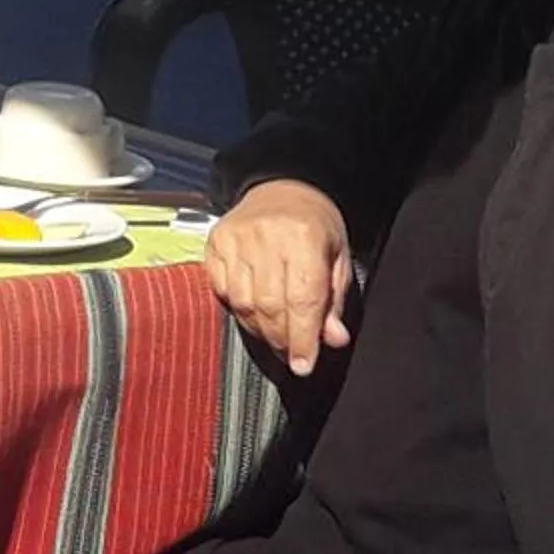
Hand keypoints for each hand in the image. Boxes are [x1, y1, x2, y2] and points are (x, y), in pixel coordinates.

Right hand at [205, 177, 353, 375]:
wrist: (283, 187)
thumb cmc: (315, 225)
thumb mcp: (338, 259)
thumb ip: (334, 301)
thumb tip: (332, 340)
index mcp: (304, 237)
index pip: (302, 301)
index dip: (303, 339)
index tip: (303, 366)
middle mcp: (266, 236)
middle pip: (269, 307)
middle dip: (282, 340)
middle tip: (291, 355)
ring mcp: (236, 237)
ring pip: (243, 303)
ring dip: (260, 329)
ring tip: (275, 336)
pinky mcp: (215, 241)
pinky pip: (221, 289)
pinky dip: (237, 308)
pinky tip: (253, 311)